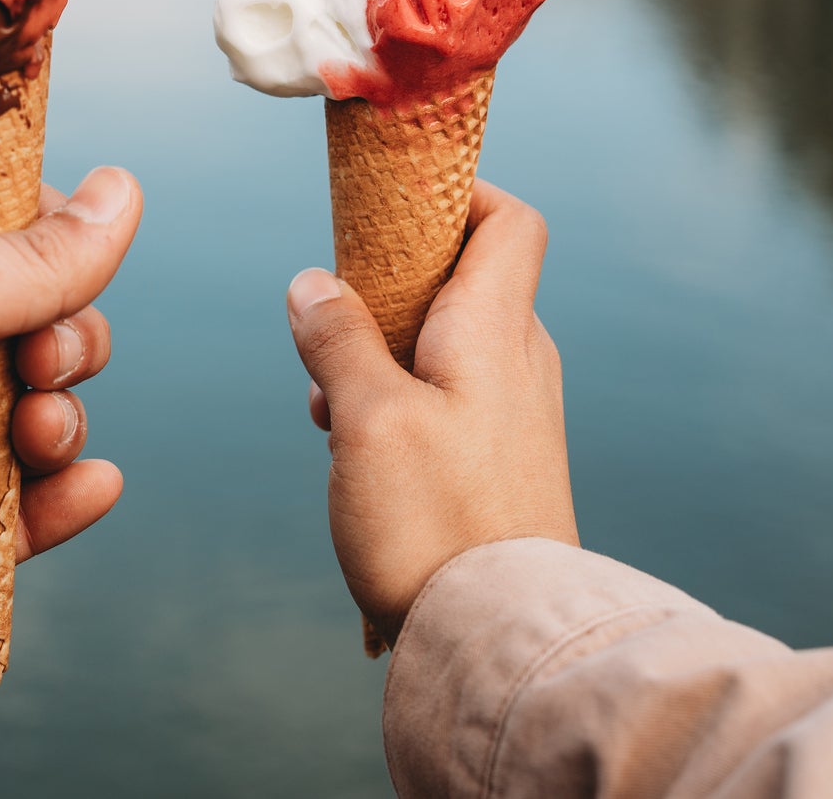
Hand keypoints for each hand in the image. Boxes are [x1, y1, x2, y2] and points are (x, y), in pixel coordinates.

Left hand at [0, 167, 140, 714]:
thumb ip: (29, 259)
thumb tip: (123, 190)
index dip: (45, 240)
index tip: (74, 247)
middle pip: (26, 335)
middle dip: (65, 339)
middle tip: (43, 357)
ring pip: (25, 430)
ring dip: (62, 422)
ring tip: (39, 430)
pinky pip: (9, 526)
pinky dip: (61, 507)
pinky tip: (90, 487)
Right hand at [286, 179, 575, 644]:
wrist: (501, 640)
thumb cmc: (435, 524)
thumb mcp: (364, 417)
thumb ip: (337, 337)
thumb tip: (313, 282)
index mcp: (495, 329)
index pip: (510, 220)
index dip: (457, 191)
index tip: (391, 197)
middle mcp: (520, 362)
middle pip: (462, 279)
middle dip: (384, 288)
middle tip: (330, 331)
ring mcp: (517, 416)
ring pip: (442, 346)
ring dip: (379, 357)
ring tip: (331, 412)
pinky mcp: (503, 465)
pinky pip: (447, 401)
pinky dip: (397, 404)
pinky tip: (355, 460)